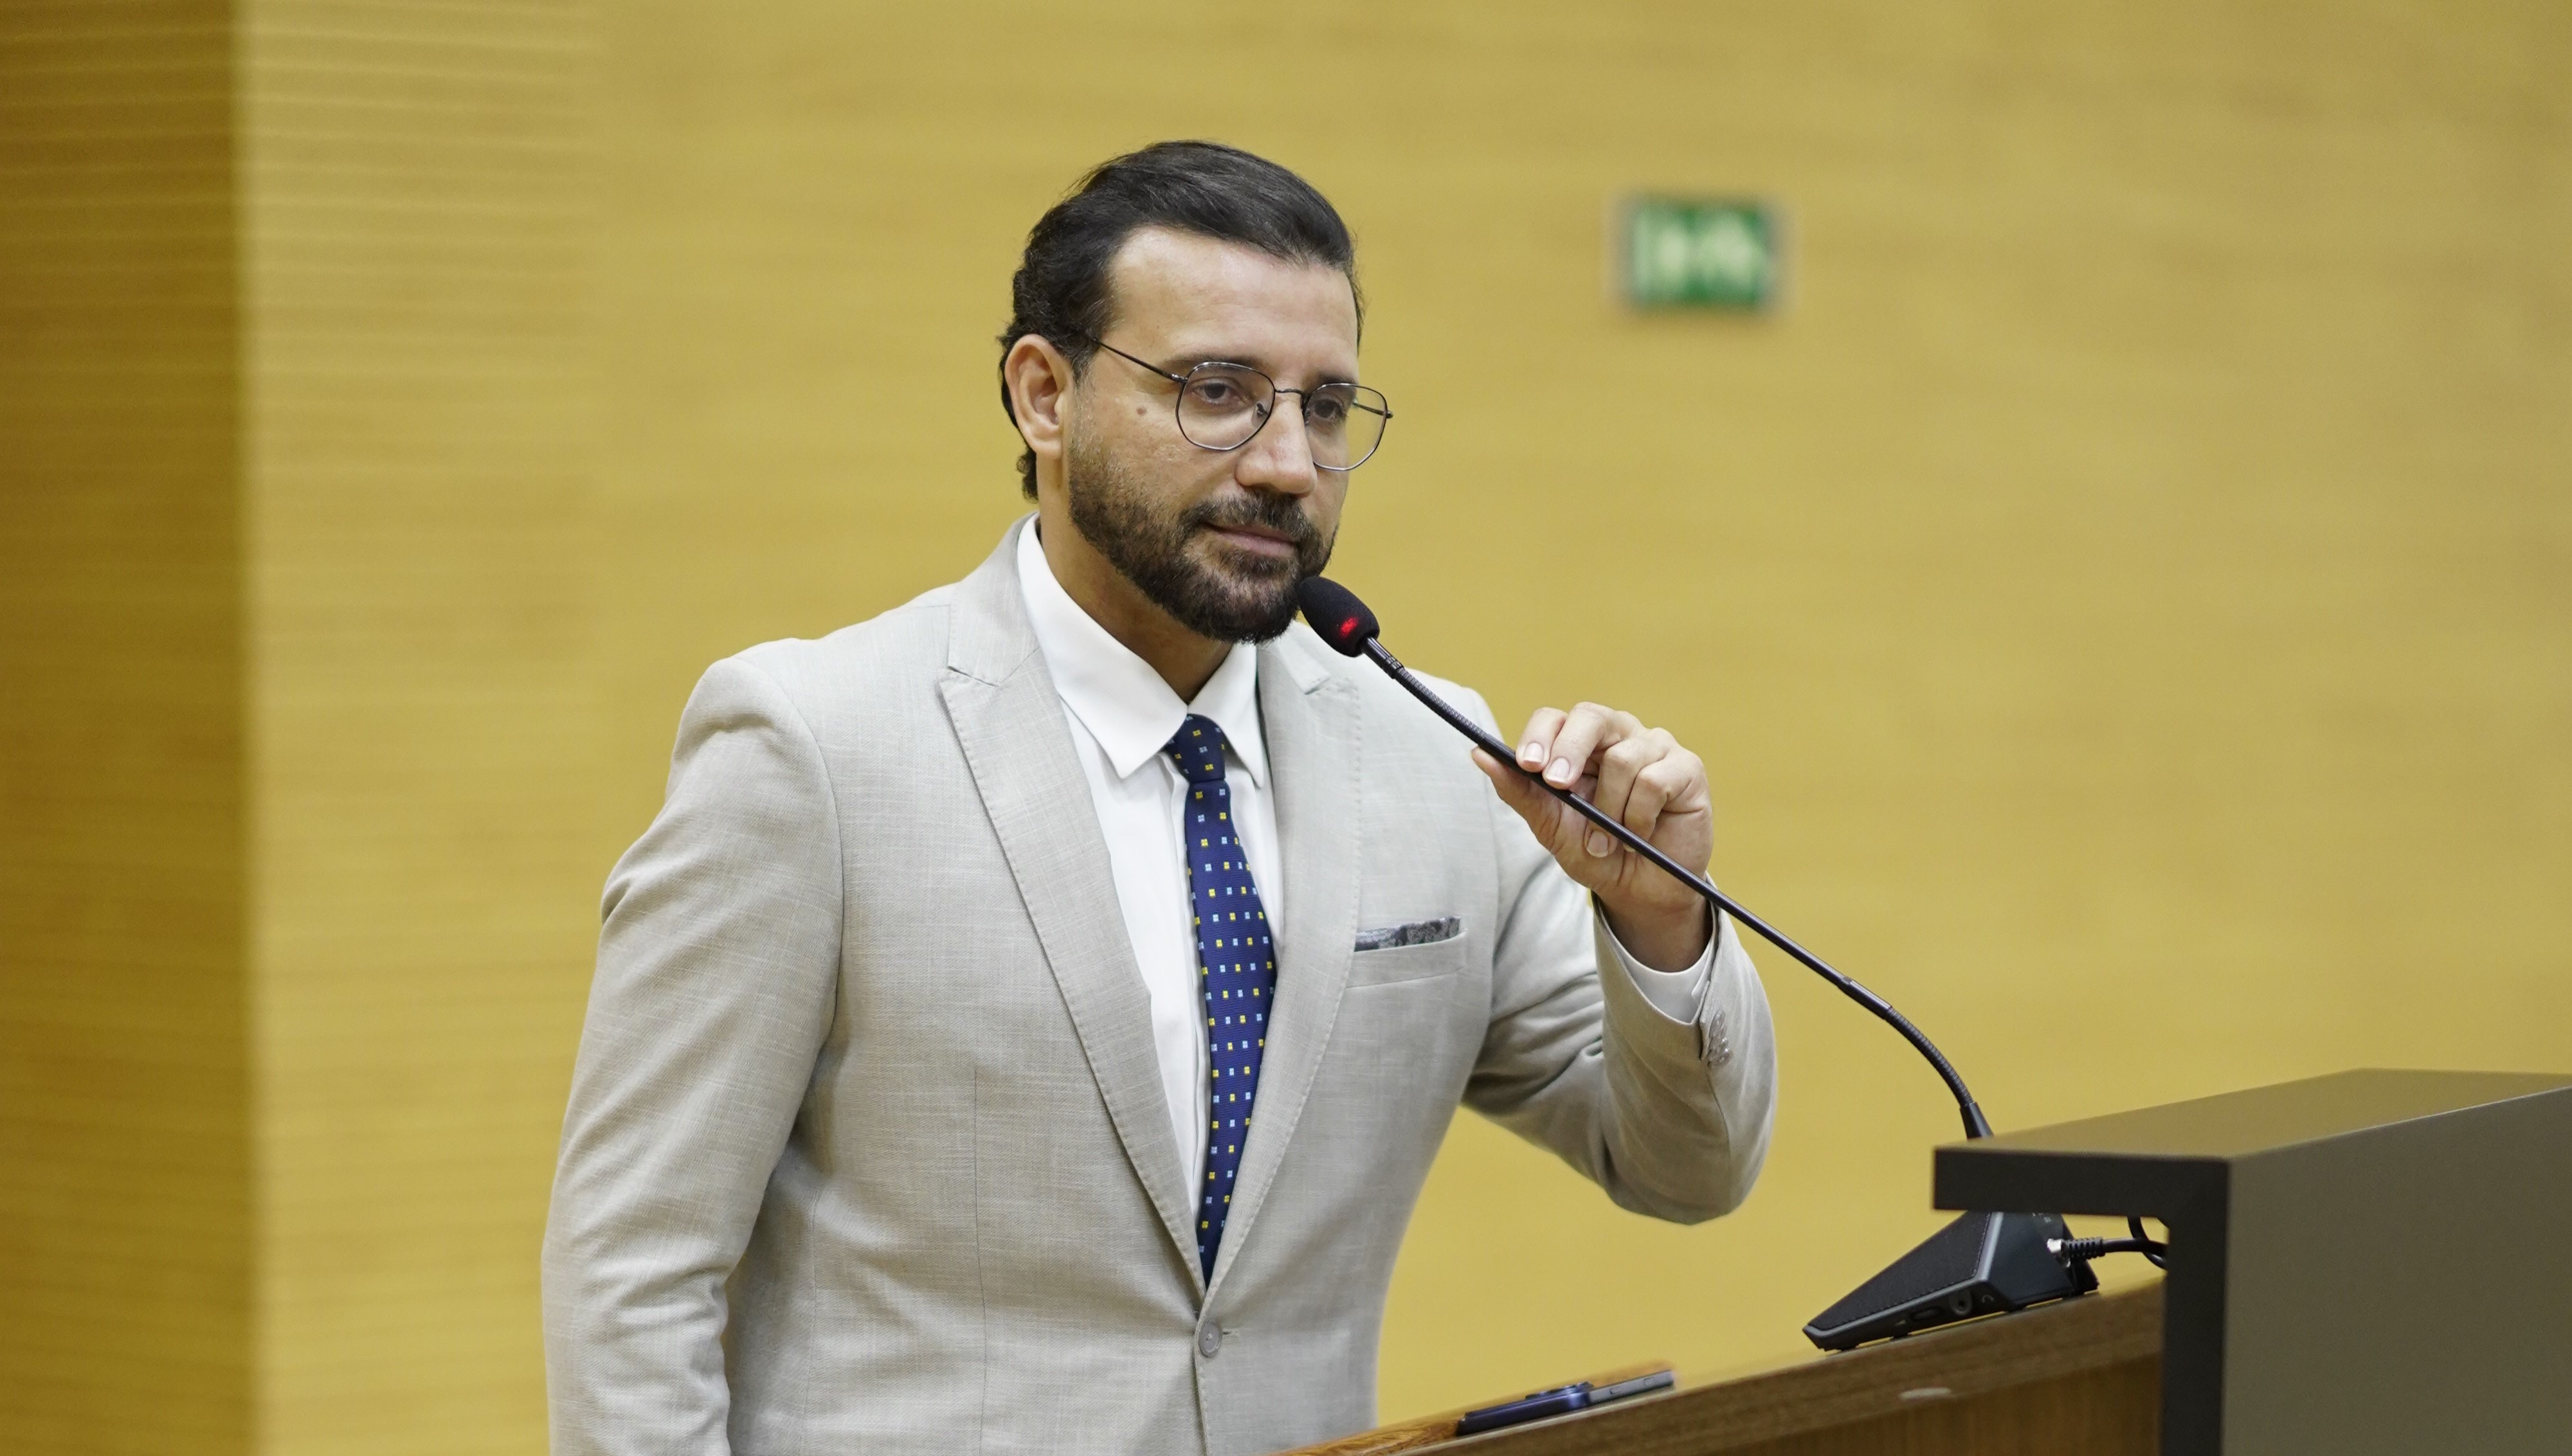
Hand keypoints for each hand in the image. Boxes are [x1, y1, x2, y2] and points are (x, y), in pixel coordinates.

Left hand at [1471, 703, 1714, 971]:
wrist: (1641, 891)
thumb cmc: (1596, 852)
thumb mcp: (1551, 826)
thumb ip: (1519, 791)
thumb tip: (1479, 754)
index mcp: (1580, 744)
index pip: (1555, 718)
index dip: (1540, 736)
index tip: (1528, 765)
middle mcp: (1618, 735)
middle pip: (1590, 717)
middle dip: (1569, 751)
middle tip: (1559, 786)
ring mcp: (1655, 747)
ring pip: (1622, 758)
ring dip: (1609, 809)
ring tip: (1609, 839)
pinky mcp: (1686, 767)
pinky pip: (1655, 780)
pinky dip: (1640, 815)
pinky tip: (1640, 833)